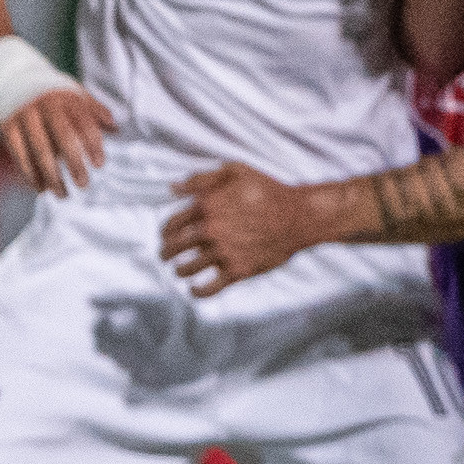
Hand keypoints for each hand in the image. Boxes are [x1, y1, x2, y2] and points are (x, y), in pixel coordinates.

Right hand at [1, 85, 114, 196]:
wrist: (12, 75)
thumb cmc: (51, 91)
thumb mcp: (74, 93)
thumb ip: (94, 110)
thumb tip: (116, 129)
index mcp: (66, 97)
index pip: (84, 122)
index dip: (93, 144)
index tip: (99, 164)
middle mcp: (46, 105)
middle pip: (63, 137)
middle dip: (74, 163)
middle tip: (83, 184)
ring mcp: (25, 115)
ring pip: (40, 150)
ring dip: (51, 175)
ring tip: (62, 194)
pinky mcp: (7, 125)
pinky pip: (18, 153)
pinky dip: (29, 173)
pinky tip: (40, 188)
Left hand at [162, 162, 312, 294]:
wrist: (300, 216)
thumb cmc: (269, 191)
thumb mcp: (235, 171)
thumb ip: (202, 179)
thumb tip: (173, 188)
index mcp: (206, 207)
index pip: (171, 224)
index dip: (165, 232)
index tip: (165, 236)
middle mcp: (211, 230)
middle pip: (174, 247)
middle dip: (165, 253)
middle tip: (164, 256)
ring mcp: (224, 252)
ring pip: (187, 268)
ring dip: (179, 270)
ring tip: (179, 270)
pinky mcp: (238, 270)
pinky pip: (210, 287)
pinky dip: (197, 291)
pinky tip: (194, 289)